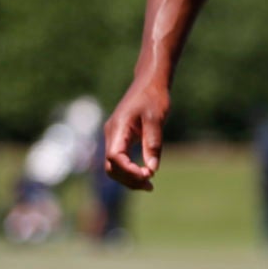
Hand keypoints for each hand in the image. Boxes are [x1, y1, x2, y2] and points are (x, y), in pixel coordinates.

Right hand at [103, 75, 169, 190]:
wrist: (149, 82)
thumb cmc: (153, 97)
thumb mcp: (157, 119)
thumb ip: (153, 144)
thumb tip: (152, 169)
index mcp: (118, 128)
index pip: (114, 157)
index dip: (128, 171)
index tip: (148, 176)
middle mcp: (111, 134)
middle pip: (111, 166)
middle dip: (128, 179)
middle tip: (150, 186)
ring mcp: (113, 136)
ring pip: (113, 166)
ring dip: (128, 178)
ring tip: (149, 185)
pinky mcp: (119, 138)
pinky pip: (119, 160)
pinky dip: (129, 170)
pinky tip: (145, 175)